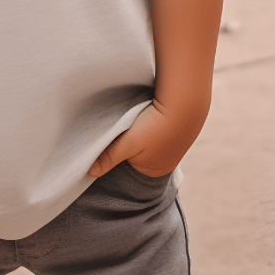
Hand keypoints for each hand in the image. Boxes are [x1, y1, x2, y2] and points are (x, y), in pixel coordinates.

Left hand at [87, 98, 202, 178]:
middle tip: (121, 131)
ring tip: (133, 123)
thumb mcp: (128, 144)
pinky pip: (157, 131)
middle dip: (128, 145)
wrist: (185, 102)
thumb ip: (109, 157)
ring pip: (146, 142)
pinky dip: (149, 125)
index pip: (127, 167)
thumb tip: (89, 172)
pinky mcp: (176, 129)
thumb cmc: (155, 126)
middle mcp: (165, 162)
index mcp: (153, 171)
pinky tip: (145, 116)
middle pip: (137, 156)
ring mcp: (173, 146)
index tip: (110, 142)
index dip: (117, 156)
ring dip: (138, 133)